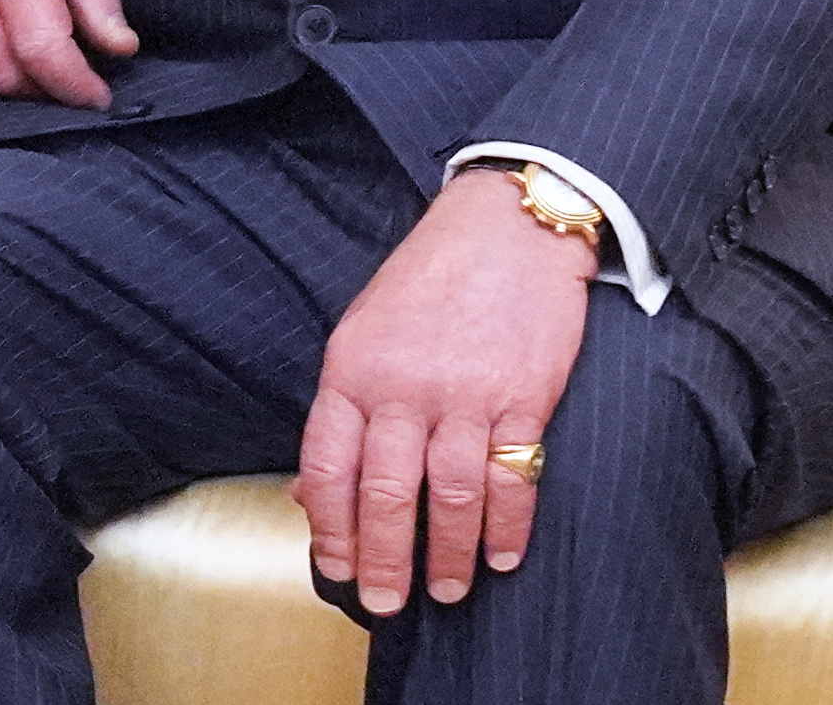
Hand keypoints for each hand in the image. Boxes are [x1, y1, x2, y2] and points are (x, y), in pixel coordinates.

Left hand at [300, 168, 596, 614]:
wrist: (506, 228)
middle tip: (386, 603)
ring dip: (446, 554)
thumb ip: (342, 410)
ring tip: (446, 590)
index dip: (329, 528)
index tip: (335, 569)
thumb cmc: (429, 280)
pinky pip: (512, 478)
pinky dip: (508, 527)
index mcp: (351, 370)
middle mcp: (402, 387)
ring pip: (449, 496)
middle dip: (383, 559)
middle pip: (385, 494)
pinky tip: (503, 556)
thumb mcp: (362, 332)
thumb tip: (310, 490)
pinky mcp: (523, 397)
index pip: (327, 466)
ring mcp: (464, 394)